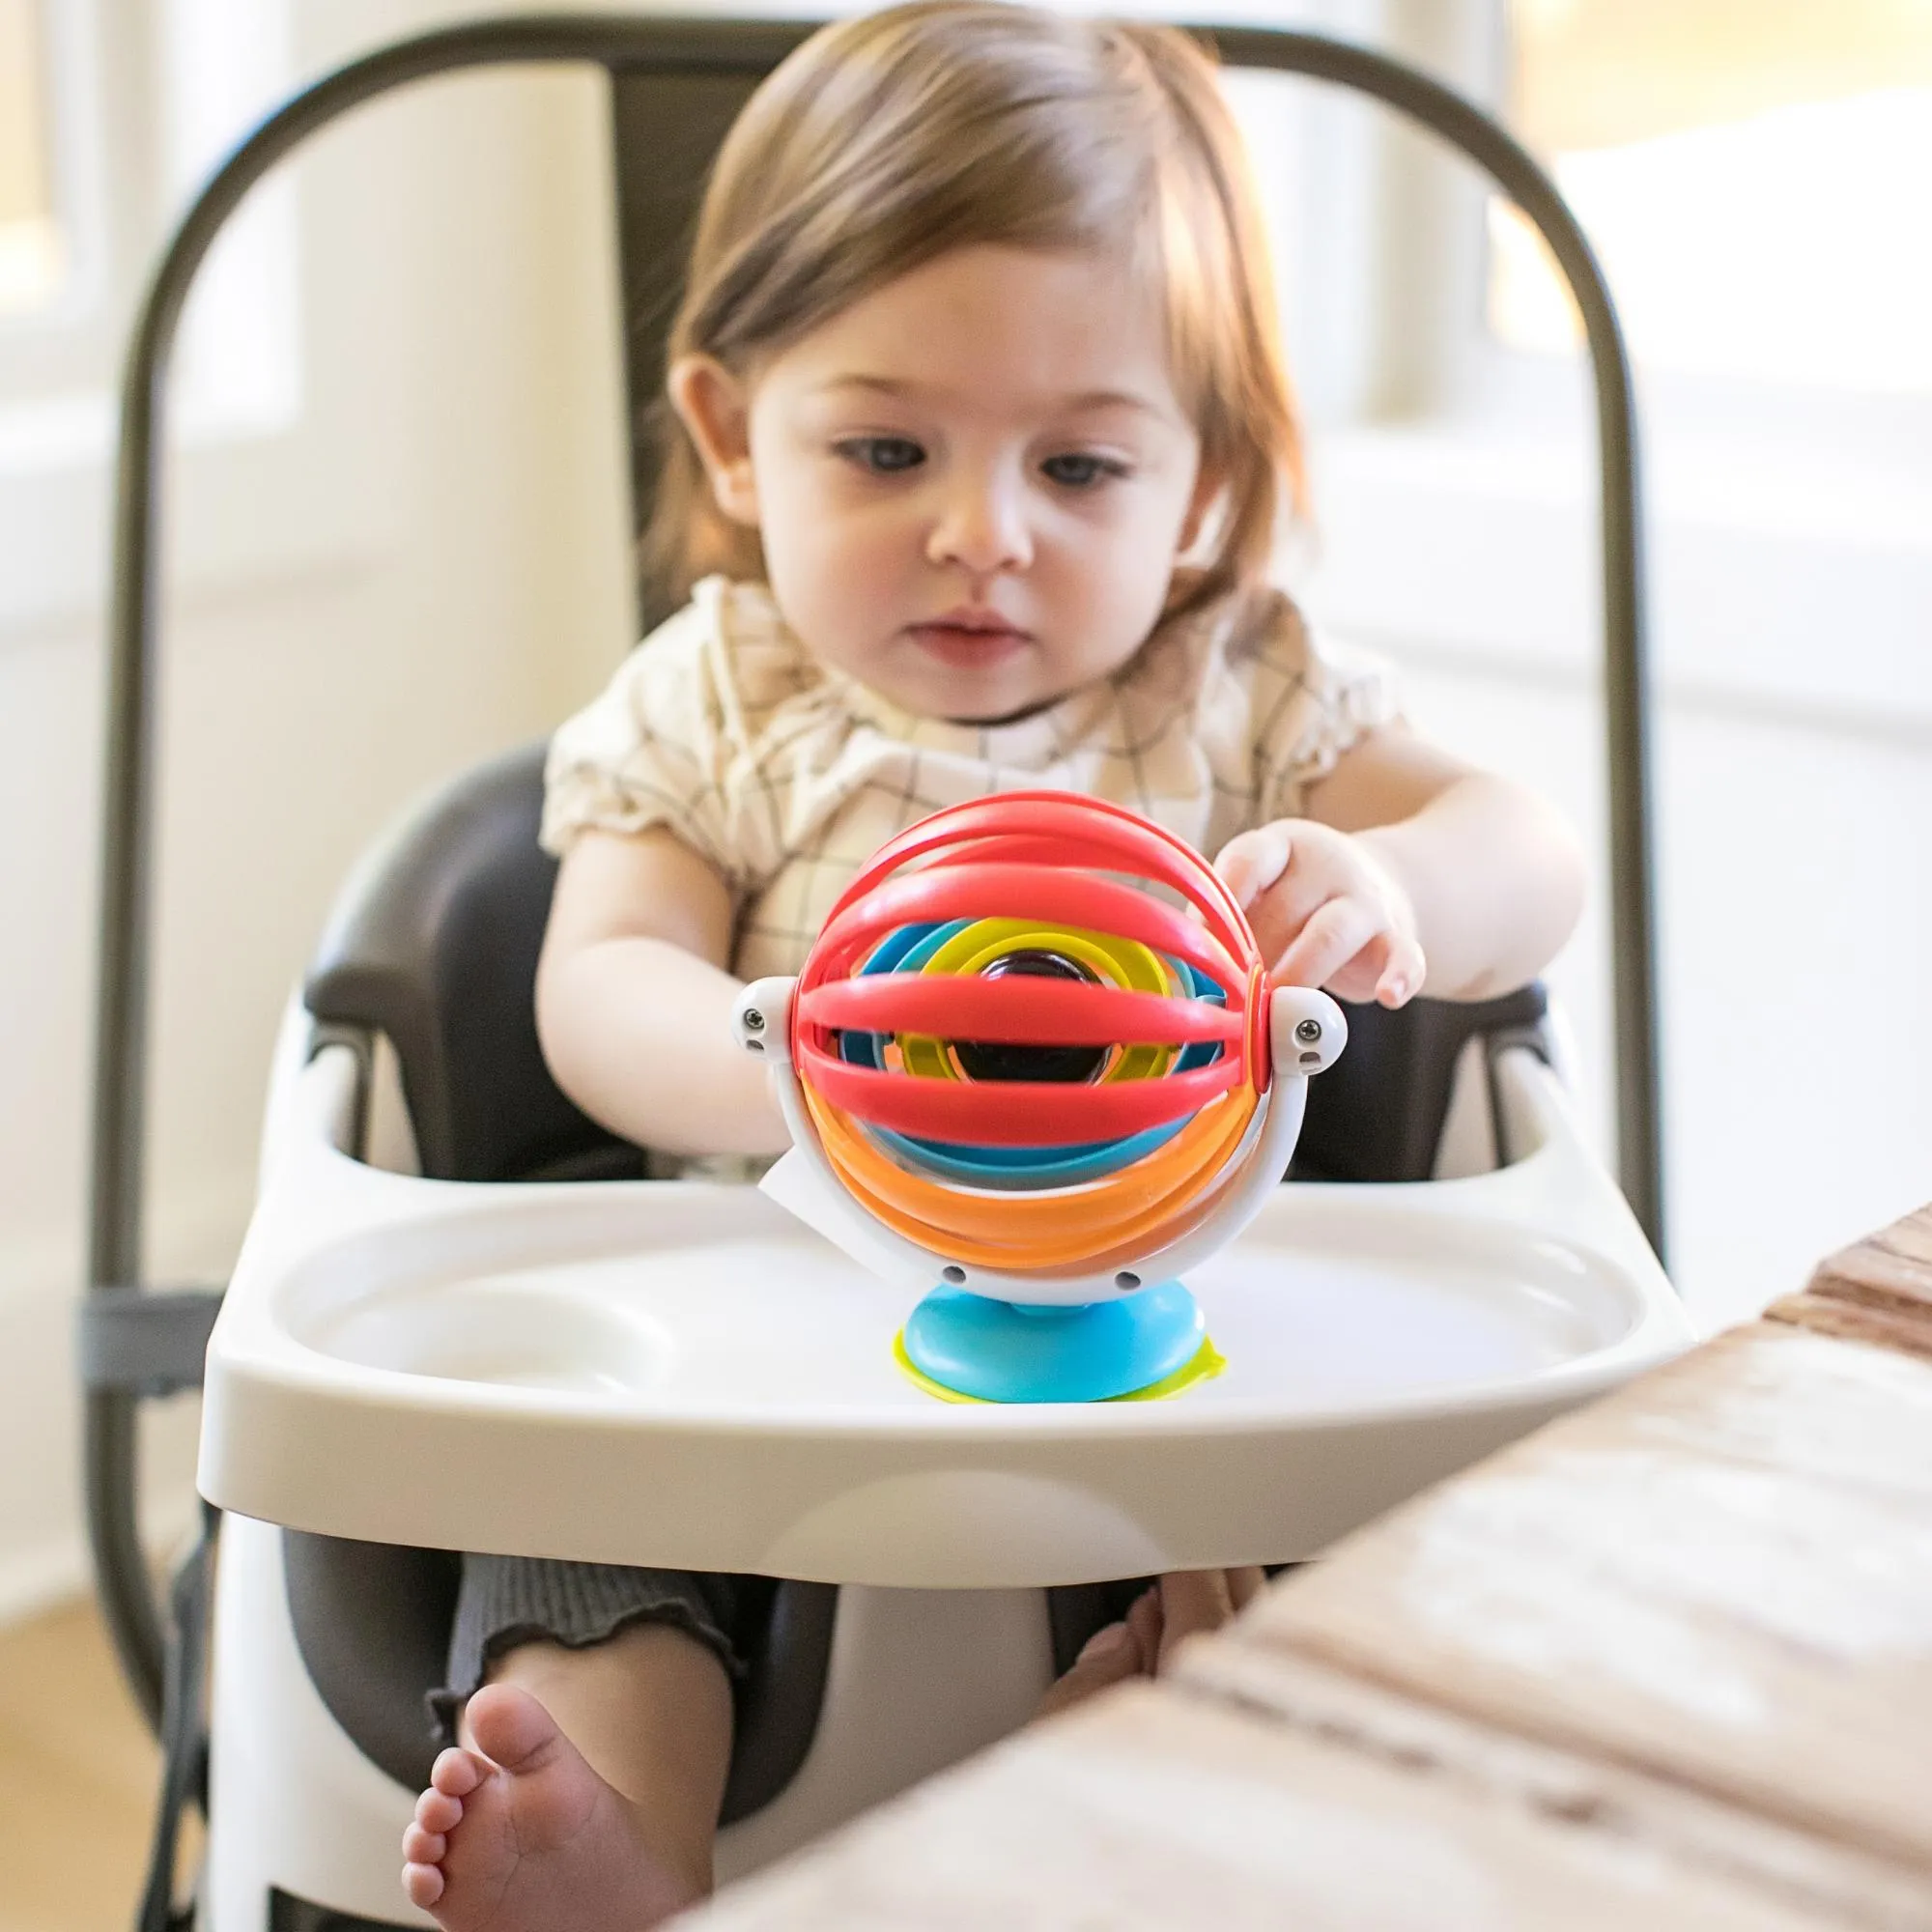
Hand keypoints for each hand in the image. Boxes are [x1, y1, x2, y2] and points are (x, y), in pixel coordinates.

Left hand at [1215, 818, 1423, 1006]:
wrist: (1380, 885)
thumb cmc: (1298, 900)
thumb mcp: (1263, 891)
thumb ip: (1232, 920)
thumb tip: (1196, 974)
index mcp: (1283, 846)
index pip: (1249, 862)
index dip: (1221, 906)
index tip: (1201, 946)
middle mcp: (1327, 865)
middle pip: (1285, 909)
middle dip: (1256, 956)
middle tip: (1235, 992)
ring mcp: (1365, 901)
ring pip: (1333, 934)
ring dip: (1300, 973)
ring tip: (1278, 1007)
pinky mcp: (1396, 938)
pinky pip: (1404, 957)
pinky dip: (1399, 977)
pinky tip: (1389, 996)